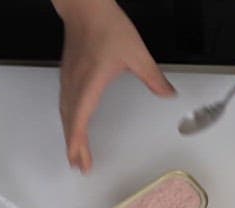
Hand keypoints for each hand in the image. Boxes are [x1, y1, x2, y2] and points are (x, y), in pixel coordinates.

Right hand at [53, 0, 175, 173]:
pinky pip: (65, 103)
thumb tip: (168, 94)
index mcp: (90, 84)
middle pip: (70, 123)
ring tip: (75, 152)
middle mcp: (75, 84)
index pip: (80, 120)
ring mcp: (69, 79)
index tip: (79, 160)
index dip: (78, 143)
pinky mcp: (69, 74)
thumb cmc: (105, 27)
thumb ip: (154, 77)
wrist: (86, 7)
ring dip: (70, 135)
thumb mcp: (137, 54)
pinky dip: (68, 120)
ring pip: (65, 114)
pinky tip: (74, 124)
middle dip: (74, 147)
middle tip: (79, 165)